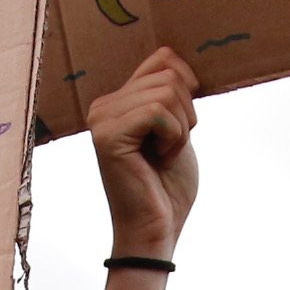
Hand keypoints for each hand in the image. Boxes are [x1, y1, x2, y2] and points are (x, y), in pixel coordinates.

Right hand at [88, 49, 201, 257]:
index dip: (187, 85)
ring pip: (166, 92)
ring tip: (164, 154)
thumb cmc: (167, 188)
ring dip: (181, 128)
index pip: (162, 59)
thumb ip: (170, 94)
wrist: (156, 230)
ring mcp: (102, 120)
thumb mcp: (176, 129)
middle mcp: (102, 106)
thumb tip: (176, 60)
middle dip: (186, 114)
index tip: (185, 123)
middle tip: (171, 148)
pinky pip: (158, 111)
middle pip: (168, 75)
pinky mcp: (108, 136)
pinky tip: (160, 159)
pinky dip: (173, 137)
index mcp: (117, 102)